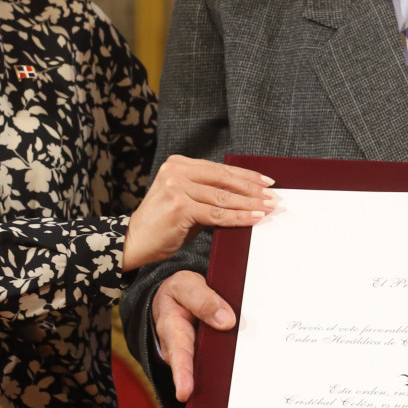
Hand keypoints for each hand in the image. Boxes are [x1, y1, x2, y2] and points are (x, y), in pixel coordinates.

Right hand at [122, 156, 275, 269]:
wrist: (133, 243)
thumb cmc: (162, 225)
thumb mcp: (186, 202)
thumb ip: (209, 195)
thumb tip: (245, 198)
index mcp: (179, 164)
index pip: (220, 169)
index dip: (247, 175)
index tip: (267, 182)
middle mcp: (176, 170)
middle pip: (224, 179)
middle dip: (253, 189)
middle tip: (274, 197)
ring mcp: (177, 186)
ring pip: (223, 197)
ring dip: (250, 204)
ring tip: (268, 209)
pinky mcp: (180, 206)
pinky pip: (217, 214)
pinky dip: (238, 217)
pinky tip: (254, 218)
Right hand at [150, 271, 232, 402]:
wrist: (175, 296)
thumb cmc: (180, 292)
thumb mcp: (186, 285)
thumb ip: (203, 300)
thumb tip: (227, 322)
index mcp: (172, 329)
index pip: (179, 354)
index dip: (182, 374)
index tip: (185, 392)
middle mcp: (181, 349)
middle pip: (193, 371)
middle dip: (202, 386)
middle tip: (212, 401)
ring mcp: (194, 356)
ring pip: (208, 371)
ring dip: (220, 382)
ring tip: (236, 396)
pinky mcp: (207, 357)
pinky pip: (218, 366)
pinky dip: (230, 372)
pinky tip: (247, 380)